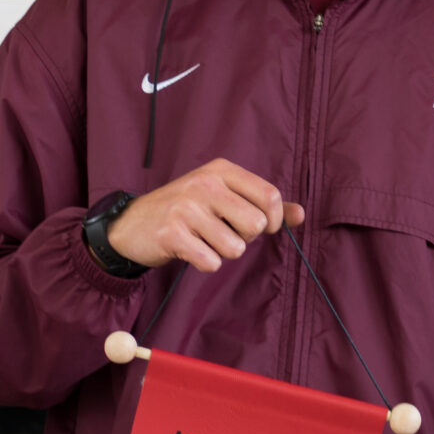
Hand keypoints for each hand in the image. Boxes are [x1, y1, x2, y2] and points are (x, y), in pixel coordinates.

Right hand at [106, 160, 303, 273]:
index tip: (263, 229)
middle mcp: (205, 183)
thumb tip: (301, 215)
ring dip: (223, 253)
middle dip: (245, 238)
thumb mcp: (224, 197)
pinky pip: (211, 261)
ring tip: (203, 240)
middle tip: (222, 232)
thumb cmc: (186, 211)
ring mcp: (186, 207)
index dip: (275, 220)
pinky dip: (205, 263)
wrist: (132, 224)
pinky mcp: (172, 233)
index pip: (271, 195)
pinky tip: (190, 250)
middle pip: (256, 225)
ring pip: (235, 247)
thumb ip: (263, 205)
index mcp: (222, 170)